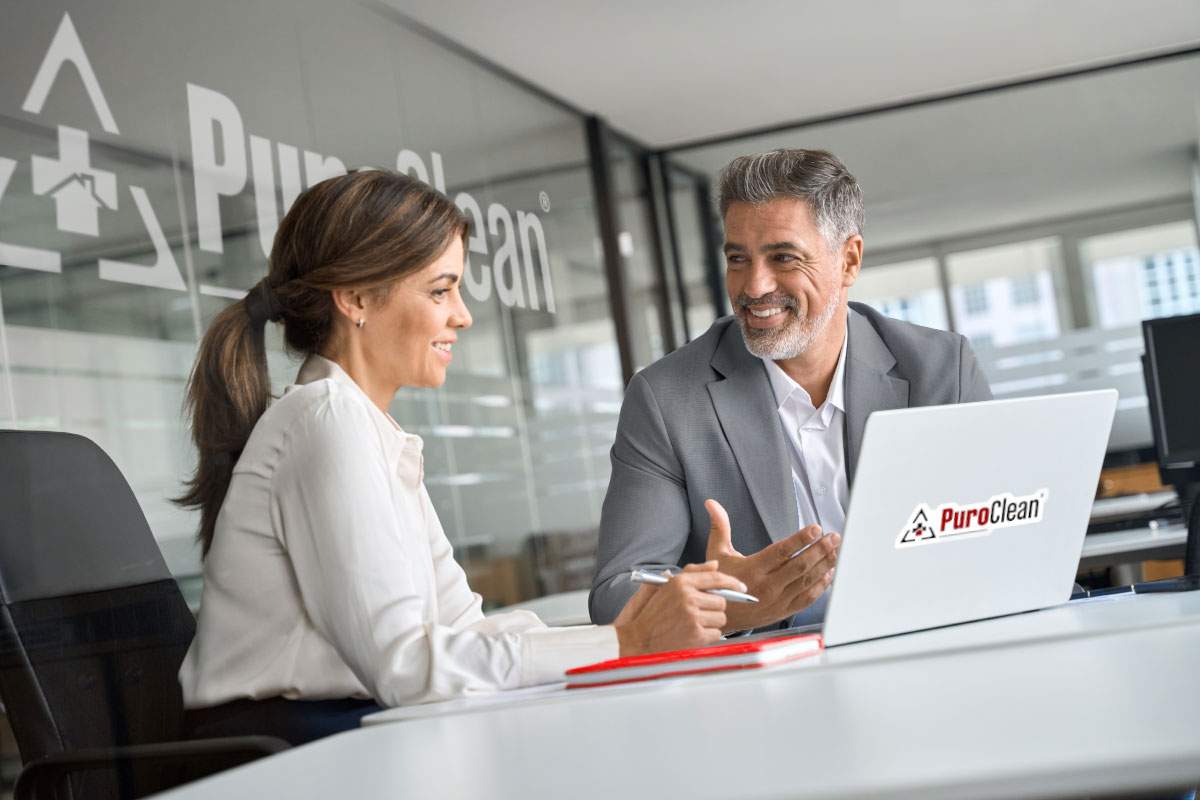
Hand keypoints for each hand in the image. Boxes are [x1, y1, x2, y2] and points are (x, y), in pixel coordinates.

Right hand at [612, 561, 746, 656]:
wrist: (637, 639)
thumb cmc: (649, 614)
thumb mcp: (663, 586)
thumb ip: (690, 573)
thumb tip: (714, 565)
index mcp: (680, 582)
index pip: (715, 578)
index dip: (732, 582)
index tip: (742, 587)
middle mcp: (687, 597)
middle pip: (721, 600)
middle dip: (714, 608)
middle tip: (700, 614)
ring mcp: (692, 616)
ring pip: (720, 617)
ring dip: (712, 622)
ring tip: (694, 624)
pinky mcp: (695, 634)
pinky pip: (716, 633)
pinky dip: (708, 636)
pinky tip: (693, 635)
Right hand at [704, 498, 839, 632]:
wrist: (719, 616)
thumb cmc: (719, 584)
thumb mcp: (717, 553)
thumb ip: (720, 527)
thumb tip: (712, 504)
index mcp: (752, 569)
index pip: (781, 552)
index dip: (800, 540)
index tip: (815, 529)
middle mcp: (767, 586)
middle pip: (799, 565)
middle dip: (820, 549)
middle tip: (833, 537)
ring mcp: (778, 600)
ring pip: (807, 581)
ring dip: (824, 564)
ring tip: (835, 550)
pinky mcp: (783, 611)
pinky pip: (807, 598)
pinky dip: (821, 585)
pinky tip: (829, 573)